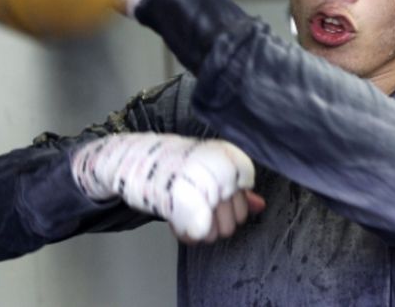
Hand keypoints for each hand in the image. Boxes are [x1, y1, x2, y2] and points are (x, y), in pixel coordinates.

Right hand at [72, 133, 254, 239]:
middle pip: (234, 223)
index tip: (210, 201)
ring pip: (218, 232)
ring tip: (186, 214)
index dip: (227, 210)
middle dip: (216, 223)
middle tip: (196, 209)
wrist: (134, 158)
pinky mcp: (183, 202)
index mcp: (228, 161)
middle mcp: (219, 172)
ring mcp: (202, 186)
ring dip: (201, 231)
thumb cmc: (173, 166)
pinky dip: (186, 234)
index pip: (244, 206)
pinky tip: (178, 223)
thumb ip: (236, 190)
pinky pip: (196, 235)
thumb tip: (260, 205)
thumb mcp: (209, 172)